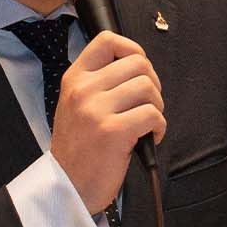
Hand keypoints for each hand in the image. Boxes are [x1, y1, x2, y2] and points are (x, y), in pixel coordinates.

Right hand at [50, 31, 165, 212]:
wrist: (67, 186)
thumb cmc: (79, 148)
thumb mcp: (76, 106)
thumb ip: (100, 83)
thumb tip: (138, 68)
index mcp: (75, 79)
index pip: (107, 40)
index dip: (133, 49)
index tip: (140, 70)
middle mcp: (83, 90)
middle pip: (138, 63)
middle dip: (153, 83)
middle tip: (147, 104)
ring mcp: (96, 110)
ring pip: (148, 87)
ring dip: (156, 106)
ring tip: (146, 123)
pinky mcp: (113, 132)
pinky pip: (152, 114)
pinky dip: (159, 127)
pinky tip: (148, 138)